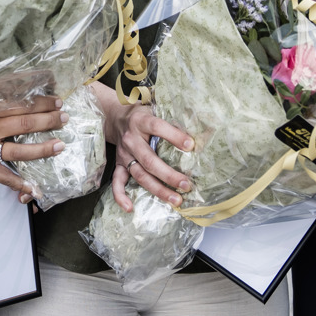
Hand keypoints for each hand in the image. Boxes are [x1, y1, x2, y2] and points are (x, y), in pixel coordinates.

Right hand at [0, 94, 66, 202]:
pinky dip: (20, 185)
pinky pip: (4, 178)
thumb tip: (10, 90)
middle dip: (48, 121)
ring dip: (42, 149)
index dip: (41, 103)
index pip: (21, 105)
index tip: (56, 102)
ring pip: (20, 151)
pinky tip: (35, 189)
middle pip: (26, 123)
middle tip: (64, 119)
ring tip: (59, 146)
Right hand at [96, 82, 194, 211]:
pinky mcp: (119, 164)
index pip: (157, 127)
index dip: (174, 136)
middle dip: (169, 175)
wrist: (114, 116)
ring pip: (140, 175)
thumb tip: (201, 126)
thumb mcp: (155, 107)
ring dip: (158, 189)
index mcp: (141, 121)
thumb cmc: (142, 113)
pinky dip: (121, 196)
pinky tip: (130, 207)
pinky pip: (117, 182)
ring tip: (175, 200)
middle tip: (187, 185)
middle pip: (149, 160)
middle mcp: (131, 139)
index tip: (191, 145)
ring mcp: (124, 154)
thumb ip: (172, 115)